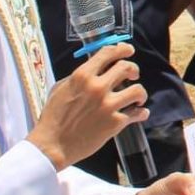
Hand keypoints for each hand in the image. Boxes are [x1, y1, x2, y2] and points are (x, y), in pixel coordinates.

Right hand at [26, 43, 146, 171]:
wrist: (52, 145)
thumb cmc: (53, 117)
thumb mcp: (60, 88)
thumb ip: (79, 77)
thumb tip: (94, 69)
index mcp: (82, 76)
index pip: (108, 53)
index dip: (122, 49)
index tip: (128, 50)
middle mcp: (97, 87)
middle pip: (126, 67)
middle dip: (133, 69)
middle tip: (134, 74)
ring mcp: (108, 105)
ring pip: (138, 90)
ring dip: (140, 93)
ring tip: (137, 98)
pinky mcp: (115, 123)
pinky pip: (137, 113)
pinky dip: (141, 113)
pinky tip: (140, 113)